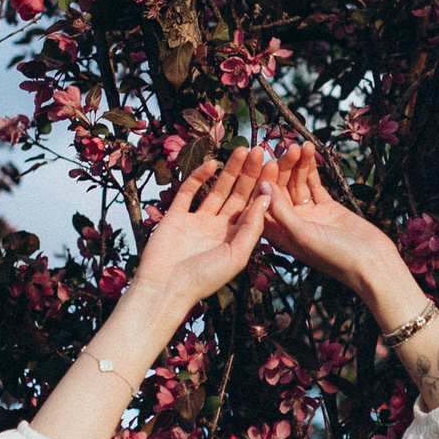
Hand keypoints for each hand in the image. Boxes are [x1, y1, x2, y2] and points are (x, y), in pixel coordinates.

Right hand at [130, 146, 273, 313]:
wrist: (164, 288)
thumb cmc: (203, 279)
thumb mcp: (236, 255)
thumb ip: (252, 226)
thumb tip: (266, 196)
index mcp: (235, 239)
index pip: (253, 208)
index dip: (263, 186)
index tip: (273, 165)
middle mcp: (218, 228)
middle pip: (238, 195)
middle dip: (248, 173)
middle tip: (258, 150)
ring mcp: (197, 221)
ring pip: (217, 190)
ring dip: (229, 171)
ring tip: (241, 150)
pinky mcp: (176, 216)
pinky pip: (189, 192)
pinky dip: (199, 178)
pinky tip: (213, 164)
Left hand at [259, 143, 403, 301]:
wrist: (372, 263)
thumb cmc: (335, 257)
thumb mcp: (303, 234)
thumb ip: (281, 210)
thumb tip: (262, 184)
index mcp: (279, 235)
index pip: (263, 204)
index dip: (263, 181)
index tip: (266, 160)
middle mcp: (290, 224)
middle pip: (280, 190)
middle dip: (282, 168)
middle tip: (287, 147)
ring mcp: (309, 215)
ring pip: (297, 184)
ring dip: (297, 165)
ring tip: (301, 145)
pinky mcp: (327, 208)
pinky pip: (314, 185)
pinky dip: (311, 169)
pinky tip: (309, 150)